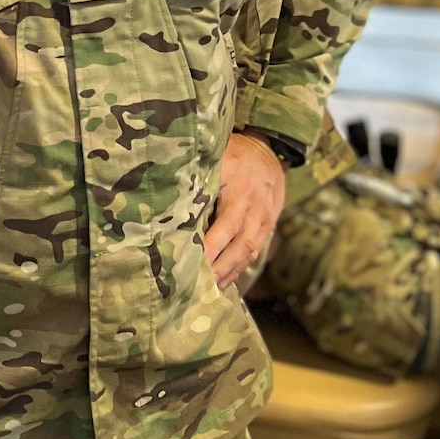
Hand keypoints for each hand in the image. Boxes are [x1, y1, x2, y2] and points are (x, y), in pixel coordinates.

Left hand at [204, 132, 287, 290]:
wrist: (269, 150)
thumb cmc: (234, 153)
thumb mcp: (217, 156)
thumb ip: (200, 175)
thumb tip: (171, 196)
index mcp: (239, 188)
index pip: (226, 224)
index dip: (212, 245)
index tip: (193, 262)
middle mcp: (255, 206)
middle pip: (240, 242)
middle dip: (221, 266)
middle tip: (201, 285)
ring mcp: (265, 217)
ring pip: (249, 249)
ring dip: (231, 271)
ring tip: (212, 288)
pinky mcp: (268, 224)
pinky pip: (256, 249)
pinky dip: (241, 266)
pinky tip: (226, 279)